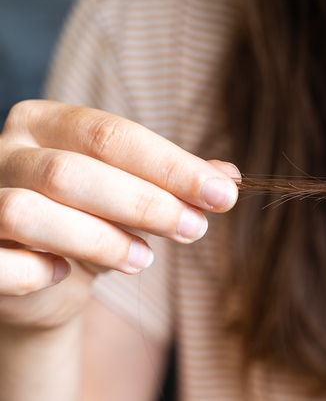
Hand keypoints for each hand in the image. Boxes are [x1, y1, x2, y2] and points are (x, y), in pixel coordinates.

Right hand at [0, 100, 238, 329]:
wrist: (36, 278)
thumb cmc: (90, 221)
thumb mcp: (135, 196)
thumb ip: (175, 182)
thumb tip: (228, 178)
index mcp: (45, 122)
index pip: (111, 134)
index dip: (171, 166)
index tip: (223, 195)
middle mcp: (5, 152)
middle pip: (74, 171)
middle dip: (145, 202)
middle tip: (195, 229)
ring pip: (30, 211)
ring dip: (99, 238)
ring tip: (144, 260)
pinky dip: (35, 271)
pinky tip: (67, 275)